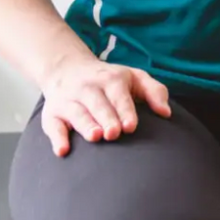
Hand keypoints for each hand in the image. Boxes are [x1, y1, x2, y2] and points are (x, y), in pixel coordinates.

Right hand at [38, 50, 171, 157]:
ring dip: (85, 125)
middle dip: (106, 118)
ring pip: (76, 113)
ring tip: (95, 137)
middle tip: (113, 134)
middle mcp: (88, 88)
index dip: (125, 110)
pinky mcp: (52, 114)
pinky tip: (63, 151)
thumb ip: (155, 92)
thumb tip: (166, 113)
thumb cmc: (110, 80)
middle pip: (97, 104)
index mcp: (111, 79)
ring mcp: (68, 100)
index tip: (131, 126)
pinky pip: (52, 126)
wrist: (68, 69)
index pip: (119, 95)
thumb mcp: (135, 77)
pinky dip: (56, 138)